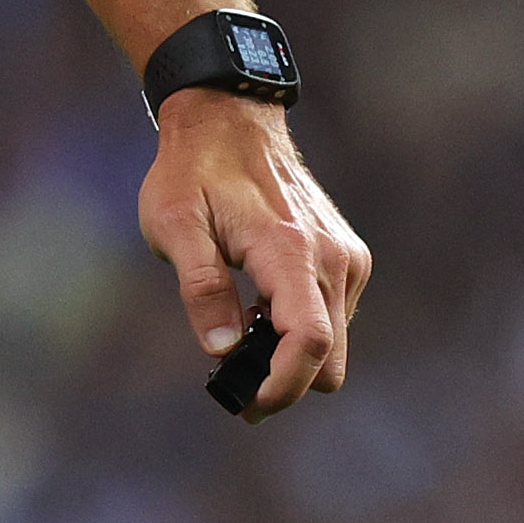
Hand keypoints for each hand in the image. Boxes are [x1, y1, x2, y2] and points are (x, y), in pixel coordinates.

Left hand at [136, 94, 368, 418]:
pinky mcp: (349, 257)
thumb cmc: (193, 171)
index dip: (282, 386)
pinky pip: (335, 319)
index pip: (307, 341)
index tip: (245, 402)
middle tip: (233, 384)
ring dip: (291, 357)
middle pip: (329, 359)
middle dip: (285, 383)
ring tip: (238, 329)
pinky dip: (301, 330)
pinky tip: (259, 307)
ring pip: (334, 346)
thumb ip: (200, 288)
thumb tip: (221, 350)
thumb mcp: (174, 225)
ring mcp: (347, 257)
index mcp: (290, 250)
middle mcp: (332, 258)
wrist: (230, 120)